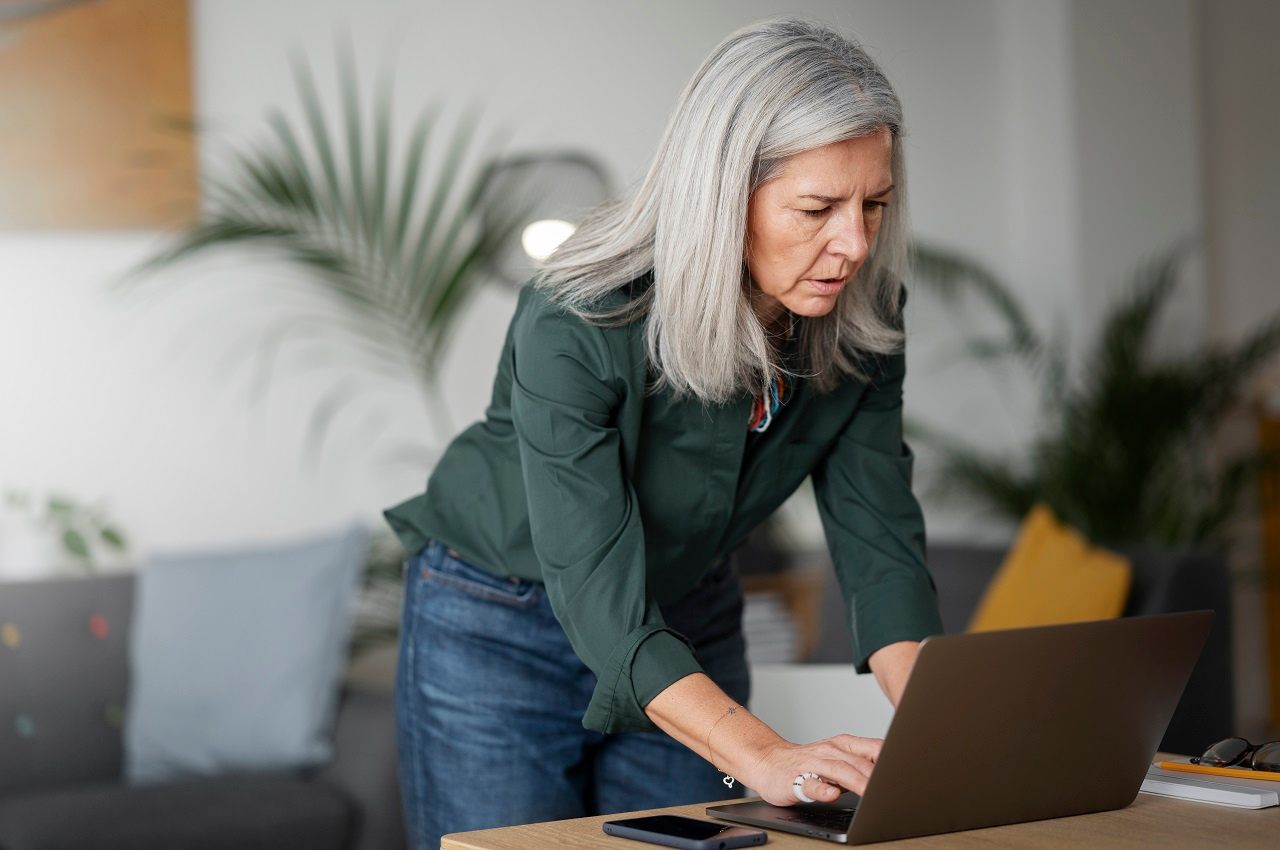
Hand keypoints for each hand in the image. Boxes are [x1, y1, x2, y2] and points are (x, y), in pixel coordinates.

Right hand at [740, 734, 882, 805]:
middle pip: (859, 762)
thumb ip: (861, 765)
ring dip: (856, 781)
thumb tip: (889, 777)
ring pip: (838, 771)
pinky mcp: (794, 780)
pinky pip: (809, 785)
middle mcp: (829, 751)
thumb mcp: (838, 759)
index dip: (890, 761)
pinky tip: (831, 795)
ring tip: (869, 793)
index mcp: (843, 745)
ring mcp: (812, 765)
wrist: (767, 761)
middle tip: (892, 790)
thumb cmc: (807, 764)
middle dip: (877, 776)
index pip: (873, 749)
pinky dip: (821, 790)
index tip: (907, 773)